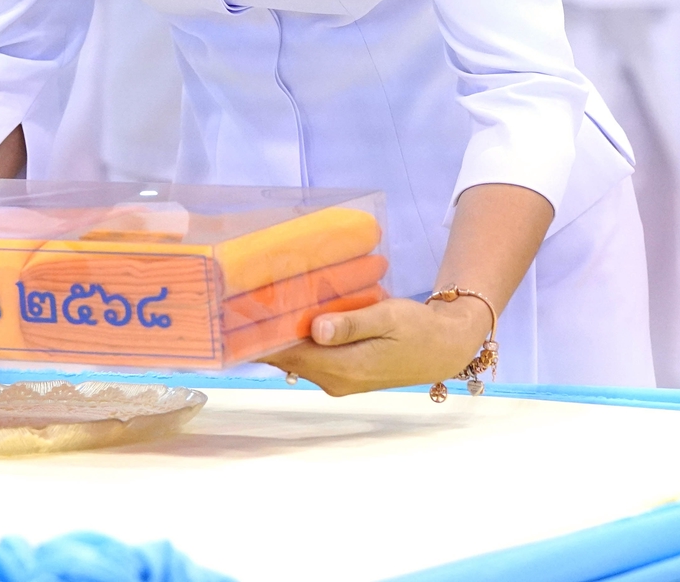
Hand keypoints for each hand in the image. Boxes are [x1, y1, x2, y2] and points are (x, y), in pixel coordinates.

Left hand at [260, 292, 495, 397]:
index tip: (234, 315)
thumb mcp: (389, 317)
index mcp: (343, 368)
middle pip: (287, 356)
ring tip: (259, 303)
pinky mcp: (344, 373)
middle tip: (239, 299)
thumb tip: (316, 328)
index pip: (287, 354)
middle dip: (263, 332)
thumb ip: (351, 323)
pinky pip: (311, 356)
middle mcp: (335, 380)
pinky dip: (298, 338)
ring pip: (297, 356)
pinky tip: (291, 315)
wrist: (446, 347)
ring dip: (280, 334)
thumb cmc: (420, 329)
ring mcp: (339, 379)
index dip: (258, 336)